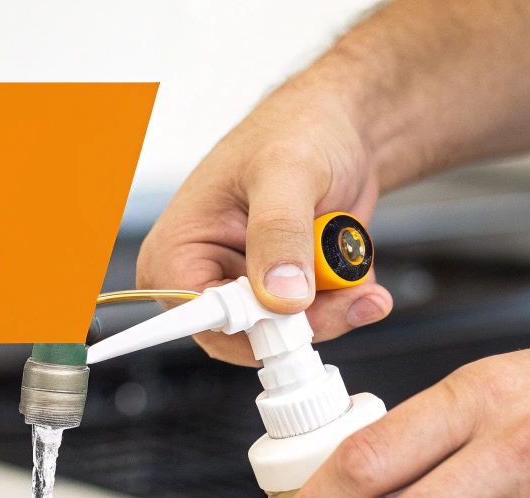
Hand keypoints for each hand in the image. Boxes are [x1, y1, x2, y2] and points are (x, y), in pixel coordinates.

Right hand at [135, 86, 393, 365]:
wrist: (344, 127)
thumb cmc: (298, 128)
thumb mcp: (287, 172)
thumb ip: (280, 233)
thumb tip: (280, 296)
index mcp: (177, 251)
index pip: (201, 321)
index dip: (253, 327)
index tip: (299, 314)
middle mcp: (206, 278)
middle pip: (254, 338)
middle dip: (309, 316)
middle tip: (345, 285)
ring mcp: (249, 289)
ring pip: (293, 335)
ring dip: (335, 305)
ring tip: (349, 259)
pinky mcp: (286, 295)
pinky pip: (319, 323)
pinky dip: (346, 299)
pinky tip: (352, 264)